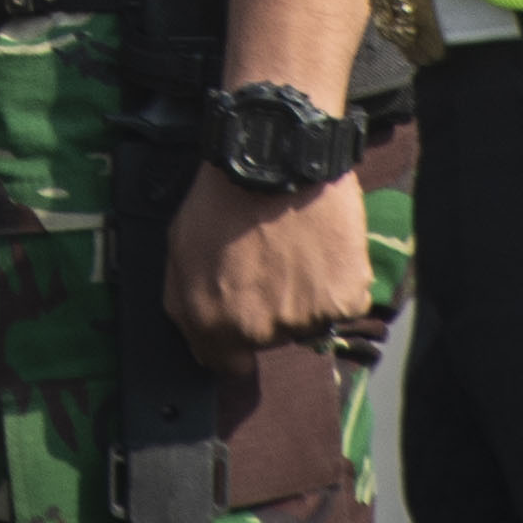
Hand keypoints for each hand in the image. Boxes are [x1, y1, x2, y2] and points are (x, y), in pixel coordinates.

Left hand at [166, 163, 373, 372]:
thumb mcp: (178, 249)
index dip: (234, 343)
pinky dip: (338, 279)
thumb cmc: (224, 196)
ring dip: (306, 293)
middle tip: (270, 259)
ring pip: (309, 319)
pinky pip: (344, 301)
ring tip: (296, 246)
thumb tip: (199, 342)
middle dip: (269, 306)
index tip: (243, 318)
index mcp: (214, 324)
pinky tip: (322, 246)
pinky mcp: (343, 298)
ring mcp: (304, 318)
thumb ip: (184, 304)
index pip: (226, 365)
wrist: (276, 157)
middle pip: (270, 338)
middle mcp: (259, 331)